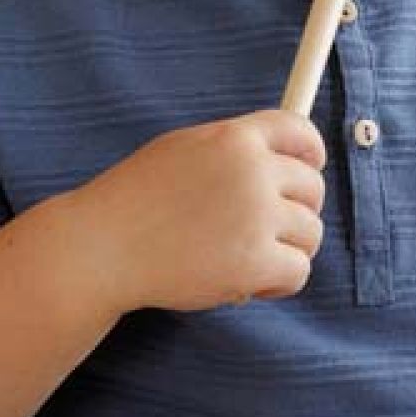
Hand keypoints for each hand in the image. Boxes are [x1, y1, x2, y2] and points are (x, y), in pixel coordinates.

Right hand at [73, 109, 326, 311]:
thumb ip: (231, 151)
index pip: (300, 131)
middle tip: (266, 230)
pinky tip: (249, 284)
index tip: (311, 168)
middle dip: (296, 211)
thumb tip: (277, 160)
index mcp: (234, 138)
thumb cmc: (133, 201)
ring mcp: (257, 217)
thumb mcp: (183, 150)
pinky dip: (279, 283)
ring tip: (248, 258)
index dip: (312, 152)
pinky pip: (299, 271)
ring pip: (311, 233)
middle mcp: (253, 172)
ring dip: (287, 249)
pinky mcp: (255, 262)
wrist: (103, 247)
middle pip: (313, 187)